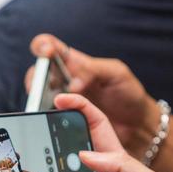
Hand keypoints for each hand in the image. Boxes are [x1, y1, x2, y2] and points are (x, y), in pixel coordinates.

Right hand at [26, 34, 159, 159]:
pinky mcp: (63, 120)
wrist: (137, 125)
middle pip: (37, 73)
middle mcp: (64, 80)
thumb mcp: (116, 73)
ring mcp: (62, 102)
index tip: (47, 52)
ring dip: (37, 99)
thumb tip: (72, 84)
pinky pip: (46, 117)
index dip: (43, 46)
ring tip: (47, 104)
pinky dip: (44, 117)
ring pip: (37, 96)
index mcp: (76, 63)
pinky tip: (51, 118)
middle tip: (41, 86)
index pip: (51, 47)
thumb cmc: (128, 94)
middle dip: (35, 77)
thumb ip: (93, 70)